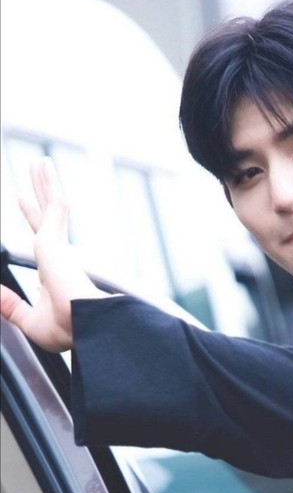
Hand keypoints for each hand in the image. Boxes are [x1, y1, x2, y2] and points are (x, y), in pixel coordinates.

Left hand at [0, 159, 106, 351]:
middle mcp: (59, 253)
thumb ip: (9, 304)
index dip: (33, 217)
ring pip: (51, 205)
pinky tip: (45, 170)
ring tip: (40, 162)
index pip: (42, 235)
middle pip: (47, 215)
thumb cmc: (66, 329)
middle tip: (37, 170)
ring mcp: (59, 246)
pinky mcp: (57, 241)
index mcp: (54, 270)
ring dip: (45, 182)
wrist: (84, 325)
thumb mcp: (27, 319)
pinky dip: (49, 188)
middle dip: (40, 193)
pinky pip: (54, 206)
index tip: (24, 200)